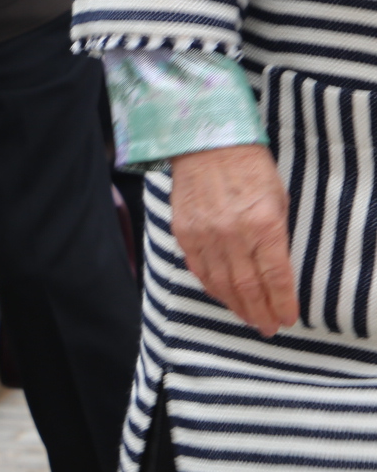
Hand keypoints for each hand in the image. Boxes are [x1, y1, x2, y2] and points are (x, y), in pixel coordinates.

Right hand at [171, 143, 297, 336]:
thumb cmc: (250, 169)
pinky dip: (211, 287)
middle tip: (267, 327)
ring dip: (236, 305)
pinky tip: (222, 295)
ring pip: (221, 283)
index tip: (287, 318)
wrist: (208, 144)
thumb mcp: (278, 200)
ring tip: (247, 317)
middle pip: (247, 286)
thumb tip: (274, 271)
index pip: (276, 277)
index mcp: (264, 225)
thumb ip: (276, 236)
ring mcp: (205, 234)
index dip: (283, 303)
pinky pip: (198, 269)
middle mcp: (233, 235)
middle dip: (259, 311)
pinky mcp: (184, 231)